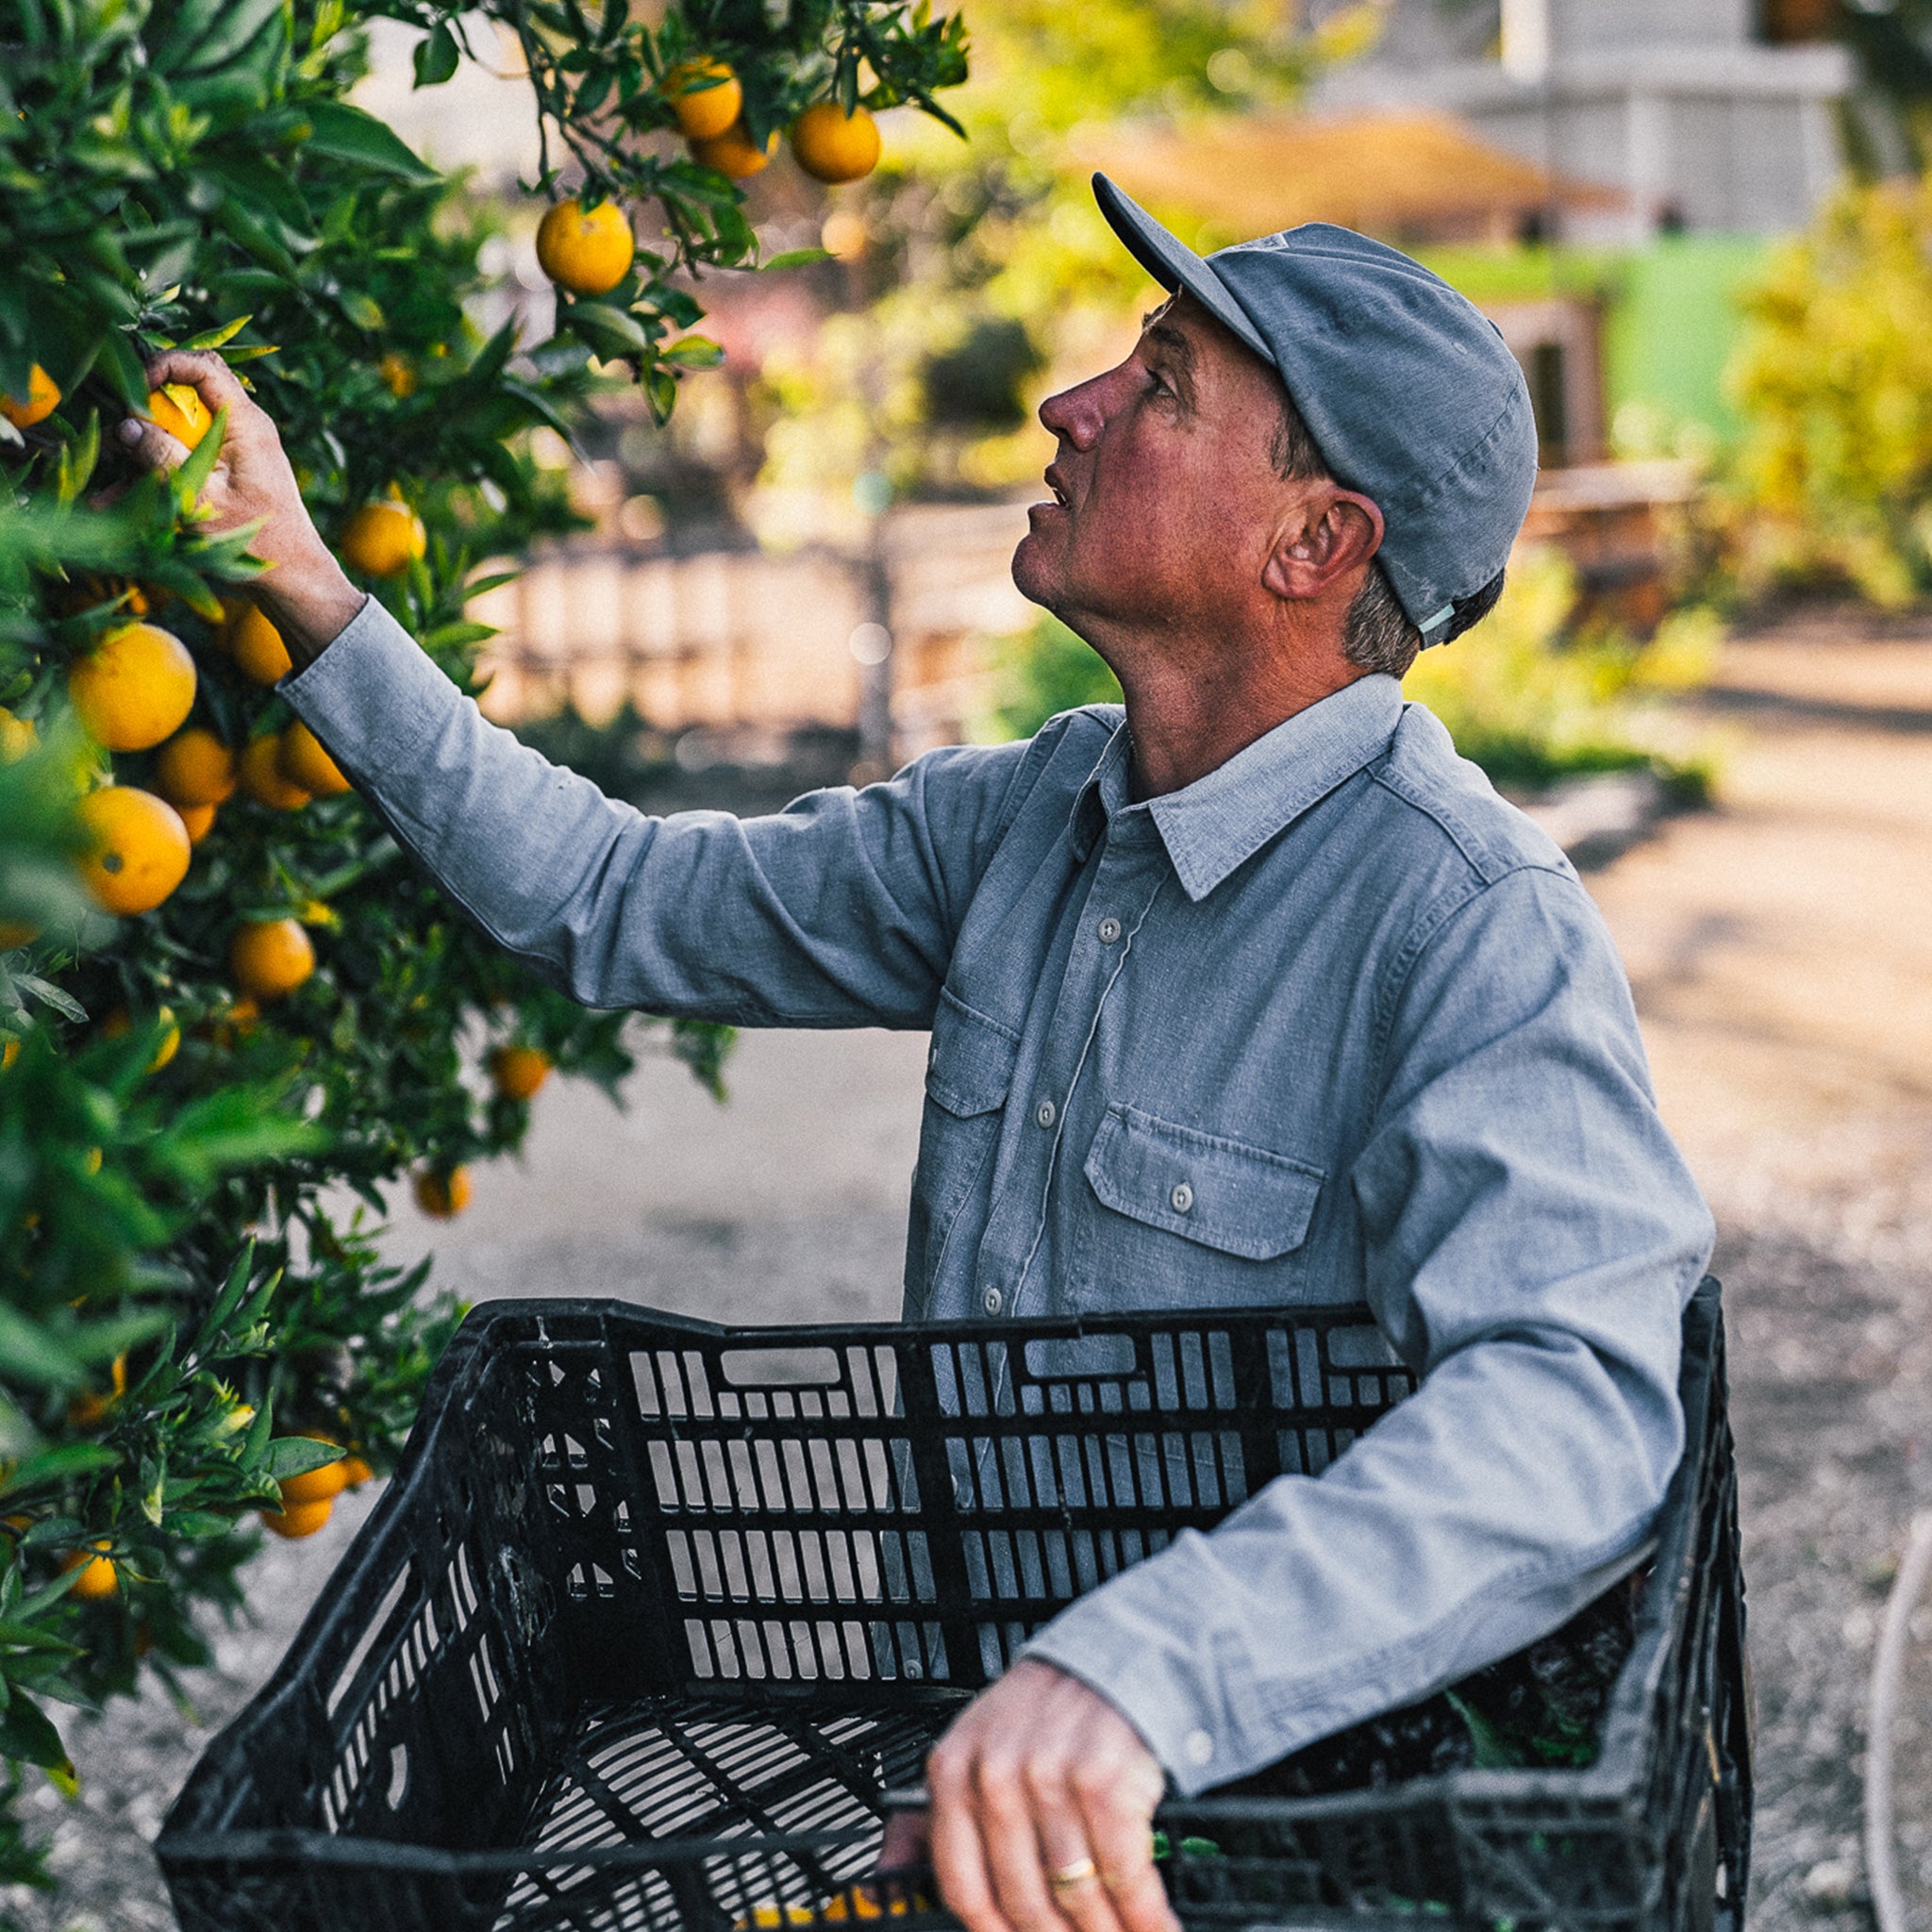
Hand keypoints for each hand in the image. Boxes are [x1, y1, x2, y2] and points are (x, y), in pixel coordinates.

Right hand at [117, 350, 364, 669]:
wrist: (295, 576)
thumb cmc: (257, 539)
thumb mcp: (202, 498)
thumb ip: (163, 458)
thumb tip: (127, 426)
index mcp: (246, 424)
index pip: (204, 366)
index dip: (164, 365)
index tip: (133, 390)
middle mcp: (244, 427)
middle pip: (189, 391)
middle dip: (147, 408)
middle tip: (118, 437)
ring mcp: (238, 448)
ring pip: (181, 428)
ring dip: (146, 449)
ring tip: (110, 483)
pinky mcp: (230, 469)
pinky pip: (187, 458)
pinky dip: (159, 473)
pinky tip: (119, 501)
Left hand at [916, 1660, 1179, 1931]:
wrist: (1109, 1659)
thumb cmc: (1038, 1715)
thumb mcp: (970, 1751)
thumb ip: (930, 1820)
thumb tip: (885, 1885)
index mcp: (952, 1773)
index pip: (962, 1887)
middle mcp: (996, 1777)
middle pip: (1023, 1900)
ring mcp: (1050, 1779)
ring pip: (1074, 1895)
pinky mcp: (1104, 1784)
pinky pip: (1124, 1876)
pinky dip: (1146, 1915)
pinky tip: (1157, 1927)